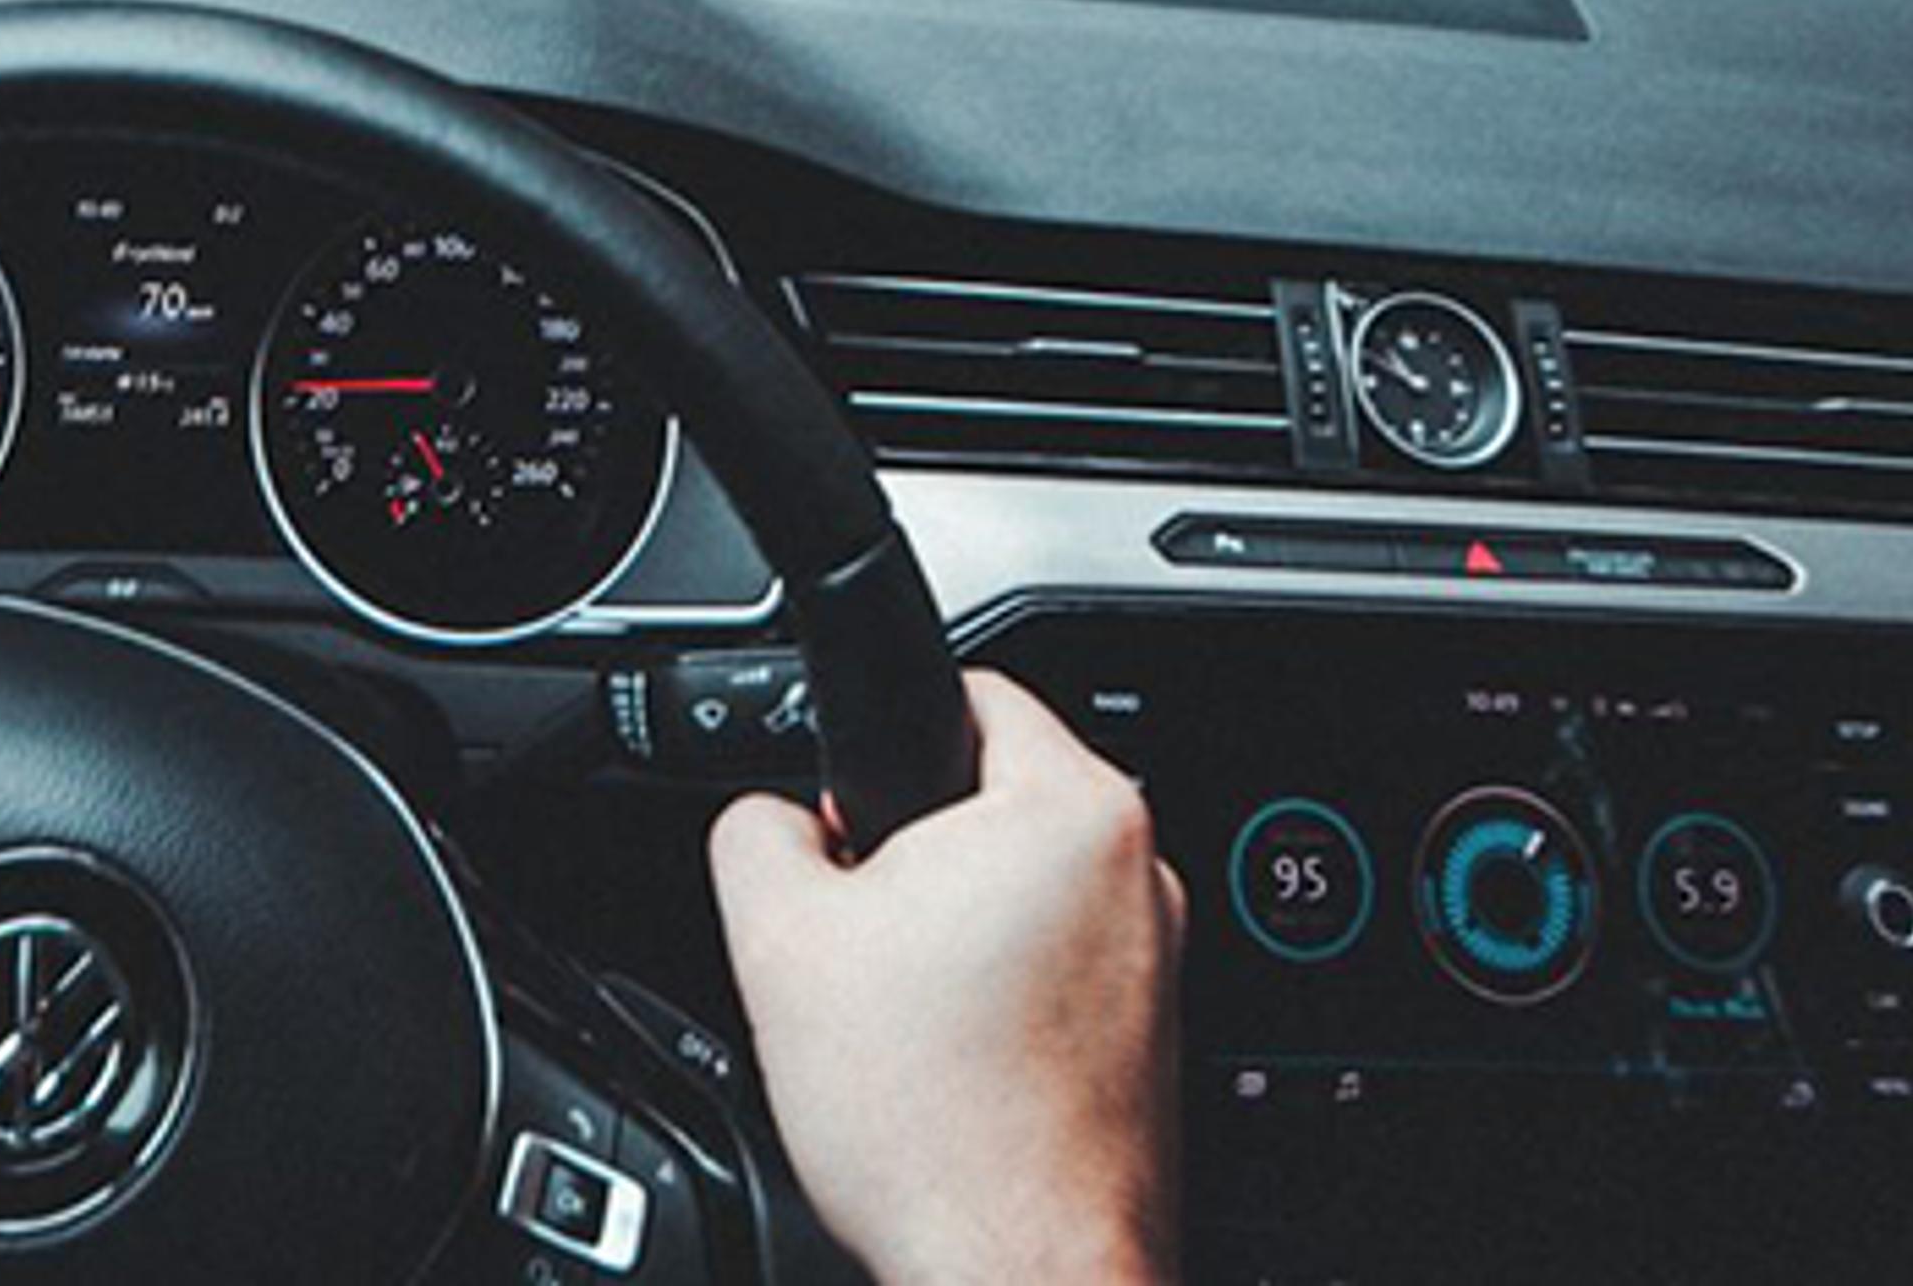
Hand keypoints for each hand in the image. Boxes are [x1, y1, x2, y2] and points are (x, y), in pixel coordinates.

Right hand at [708, 672, 1186, 1285]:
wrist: (1017, 1279)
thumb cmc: (936, 1128)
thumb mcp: (775, 935)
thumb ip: (754, 827)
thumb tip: (771, 818)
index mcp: (1072, 808)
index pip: (964, 686)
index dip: (873, 744)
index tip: (843, 814)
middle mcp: (1139, 871)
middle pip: (990, 798)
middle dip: (910, 852)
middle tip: (855, 934)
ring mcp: (1158, 959)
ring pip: (1018, 890)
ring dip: (952, 930)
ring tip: (899, 1017)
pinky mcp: (1151, 1035)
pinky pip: (1051, 967)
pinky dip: (994, 996)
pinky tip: (944, 1066)